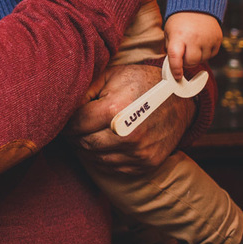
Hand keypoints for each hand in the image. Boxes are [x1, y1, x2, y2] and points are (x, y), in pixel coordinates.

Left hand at [65, 63, 194, 175]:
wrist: (180, 99)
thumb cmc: (141, 82)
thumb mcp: (112, 76)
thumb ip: (85, 91)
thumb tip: (62, 106)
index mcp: (116, 110)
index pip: (76, 124)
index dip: (66, 122)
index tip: (63, 119)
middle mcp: (128, 135)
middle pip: (85, 142)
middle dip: (74, 136)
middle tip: (71, 129)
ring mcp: (139, 152)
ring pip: (96, 157)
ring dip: (86, 148)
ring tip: (84, 135)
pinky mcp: (146, 163)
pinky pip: (113, 167)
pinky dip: (102, 158)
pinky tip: (101, 145)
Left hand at [165, 11, 222, 80]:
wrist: (198, 6)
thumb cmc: (180, 21)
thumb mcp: (169, 31)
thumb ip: (170, 47)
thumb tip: (173, 64)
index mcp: (179, 35)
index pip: (176, 57)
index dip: (176, 69)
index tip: (177, 76)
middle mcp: (195, 38)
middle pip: (192, 62)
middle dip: (186, 62)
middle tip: (183, 55)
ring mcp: (208, 39)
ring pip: (202, 60)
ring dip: (196, 57)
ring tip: (192, 45)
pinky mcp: (218, 39)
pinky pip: (211, 55)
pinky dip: (205, 53)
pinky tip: (201, 43)